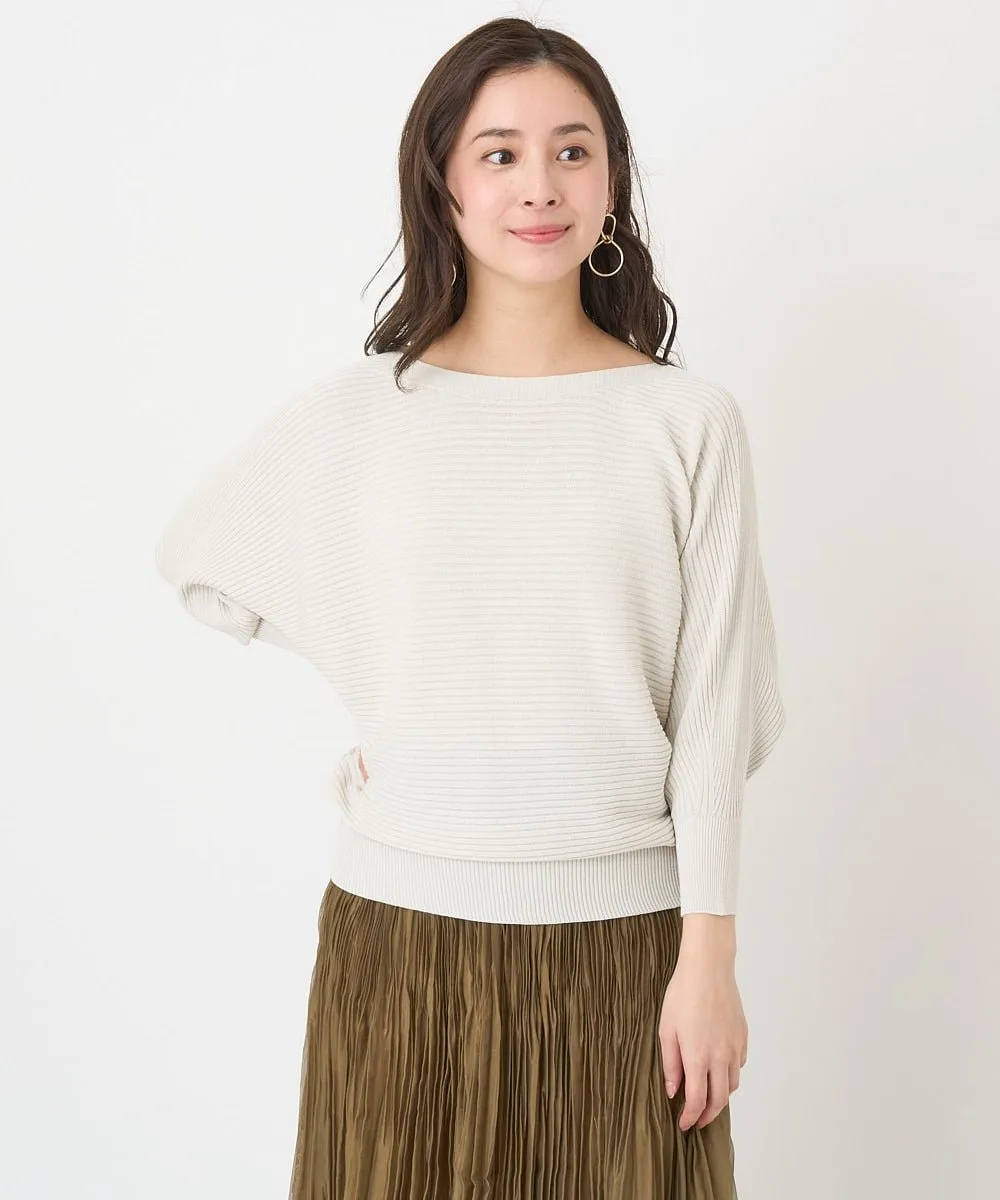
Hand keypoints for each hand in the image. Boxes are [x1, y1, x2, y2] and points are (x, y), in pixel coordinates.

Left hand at [658, 950, 747, 1131]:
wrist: (708, 969)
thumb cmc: (682, 995)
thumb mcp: (666, 1030)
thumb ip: (670, 1063)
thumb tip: (673, 1090)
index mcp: (698, 1058)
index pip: (698, 1101)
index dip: (691, 1118)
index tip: (684, 1125)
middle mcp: (721, 1057)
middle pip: (719, 1100)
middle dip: (708, 1115)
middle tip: (697, 1119)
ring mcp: (735, 1047)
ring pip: (732, 1084)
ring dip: (720, 1096)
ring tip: (707, 1096)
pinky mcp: (743, 1036)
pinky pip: (739, 1064)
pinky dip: (730, 1074)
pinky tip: (719, 1069)